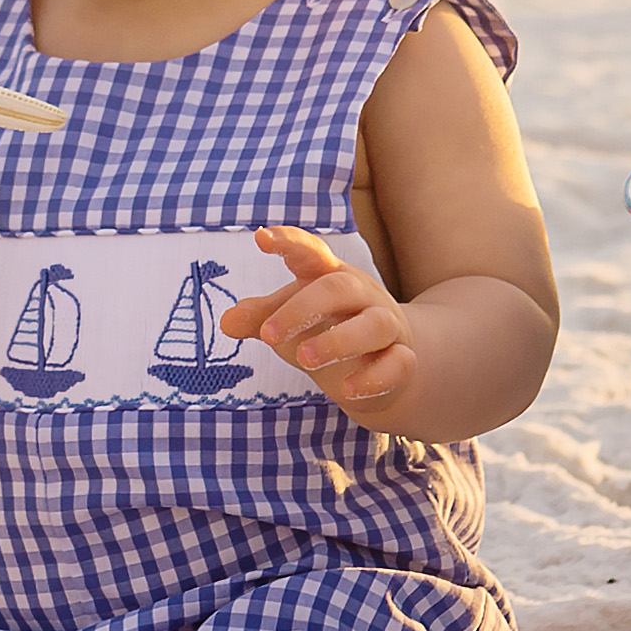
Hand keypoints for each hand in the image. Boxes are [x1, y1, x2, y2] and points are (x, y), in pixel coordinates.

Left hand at [228, 224, 417, 420]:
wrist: (384, 365)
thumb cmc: (328, 330)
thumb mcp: (291, 321)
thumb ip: (261, 317)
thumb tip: (227, 321)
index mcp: (330, 276)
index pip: (311, 251)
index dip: (288, 242)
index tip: (261, 238)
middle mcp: (362, 295)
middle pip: (339, 288)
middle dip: (303, 309)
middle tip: (268, 336)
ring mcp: (387, 326)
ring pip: (373, 325)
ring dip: (339, 341)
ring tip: (303, 360)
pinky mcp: (402, 360)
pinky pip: (397, 364)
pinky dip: (373, 377)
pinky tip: (348, 391)